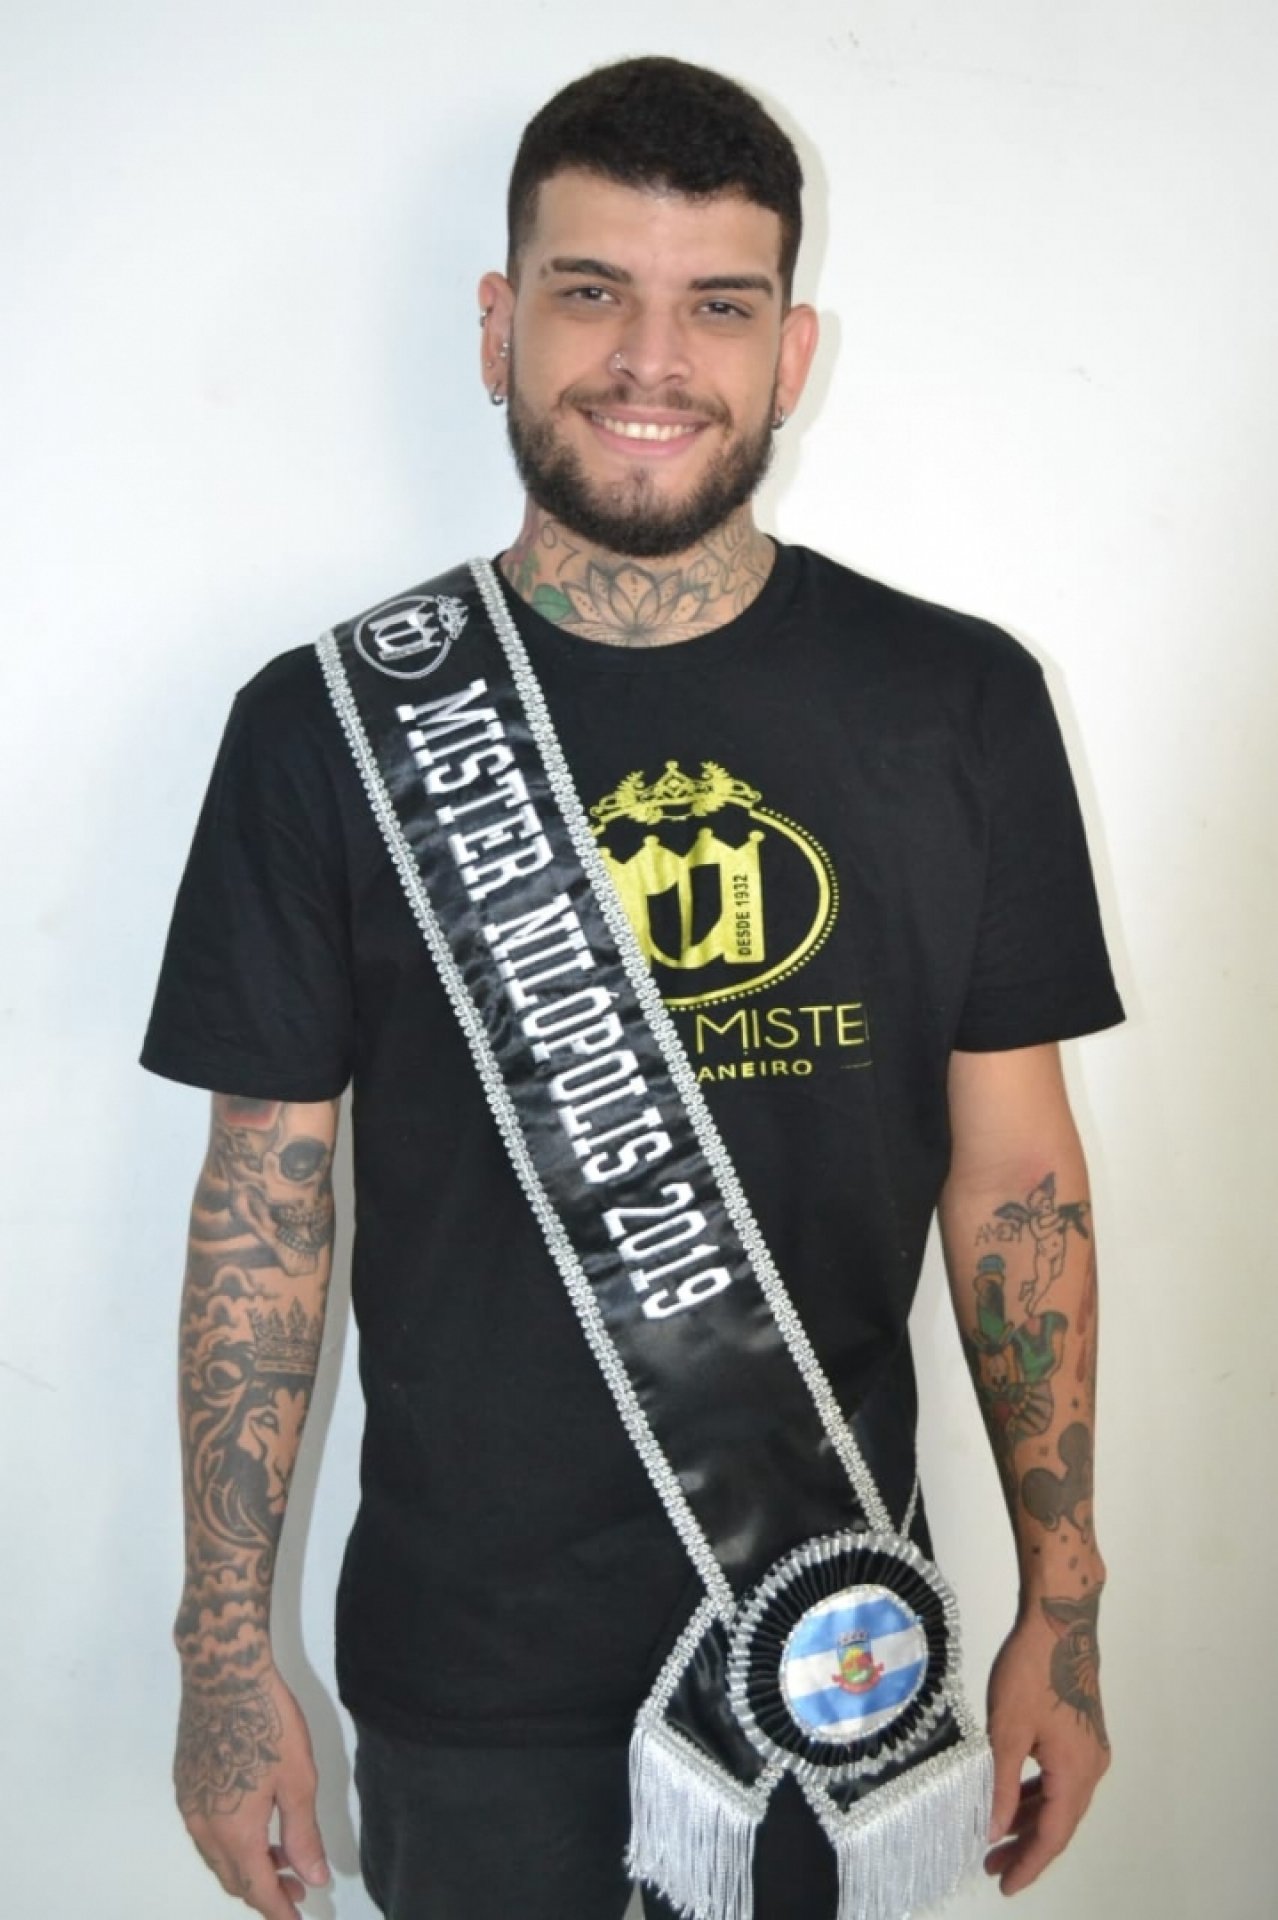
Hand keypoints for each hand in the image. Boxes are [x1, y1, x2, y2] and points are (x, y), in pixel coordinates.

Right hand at [176, 1662, 329, 1916]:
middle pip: (234, 1878)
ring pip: (218, 1856)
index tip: (298, 1918)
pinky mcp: (185, 1784)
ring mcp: (189, 1805)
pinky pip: (207, 1832)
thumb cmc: (268, 1722)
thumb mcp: (298, 1780)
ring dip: (248, 1865)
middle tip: (298, 1888)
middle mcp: (204, 1827)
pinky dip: (231, 1842)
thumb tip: (312, 1878)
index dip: (279, 1910)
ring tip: (283, 1856)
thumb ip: (303, 1835)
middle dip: (266, 1889)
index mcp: (233, 1832)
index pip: (257, 1890)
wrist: (223, 1675)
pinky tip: (254, 1825)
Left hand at [983, 1599, 1109, 1895]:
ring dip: (1030, 1820)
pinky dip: (1037, 1794)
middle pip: (1059, 1822)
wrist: (1061, 1621)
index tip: (1005, 1885)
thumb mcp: (1007, 1731)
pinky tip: (1014, 1798)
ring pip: (1060, 1801)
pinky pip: (1060, 1778)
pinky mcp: (1082, 1734)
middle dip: (1026, 1847)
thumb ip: (1002, 1785)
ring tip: (996, 1838)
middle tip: (991, 1866)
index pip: (1052, 1834)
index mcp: (1076, 1772)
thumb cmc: (1031, 1670)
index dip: (1029, 1864)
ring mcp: (1089, 1750)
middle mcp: (1091, 1768)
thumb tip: (995, 1830)